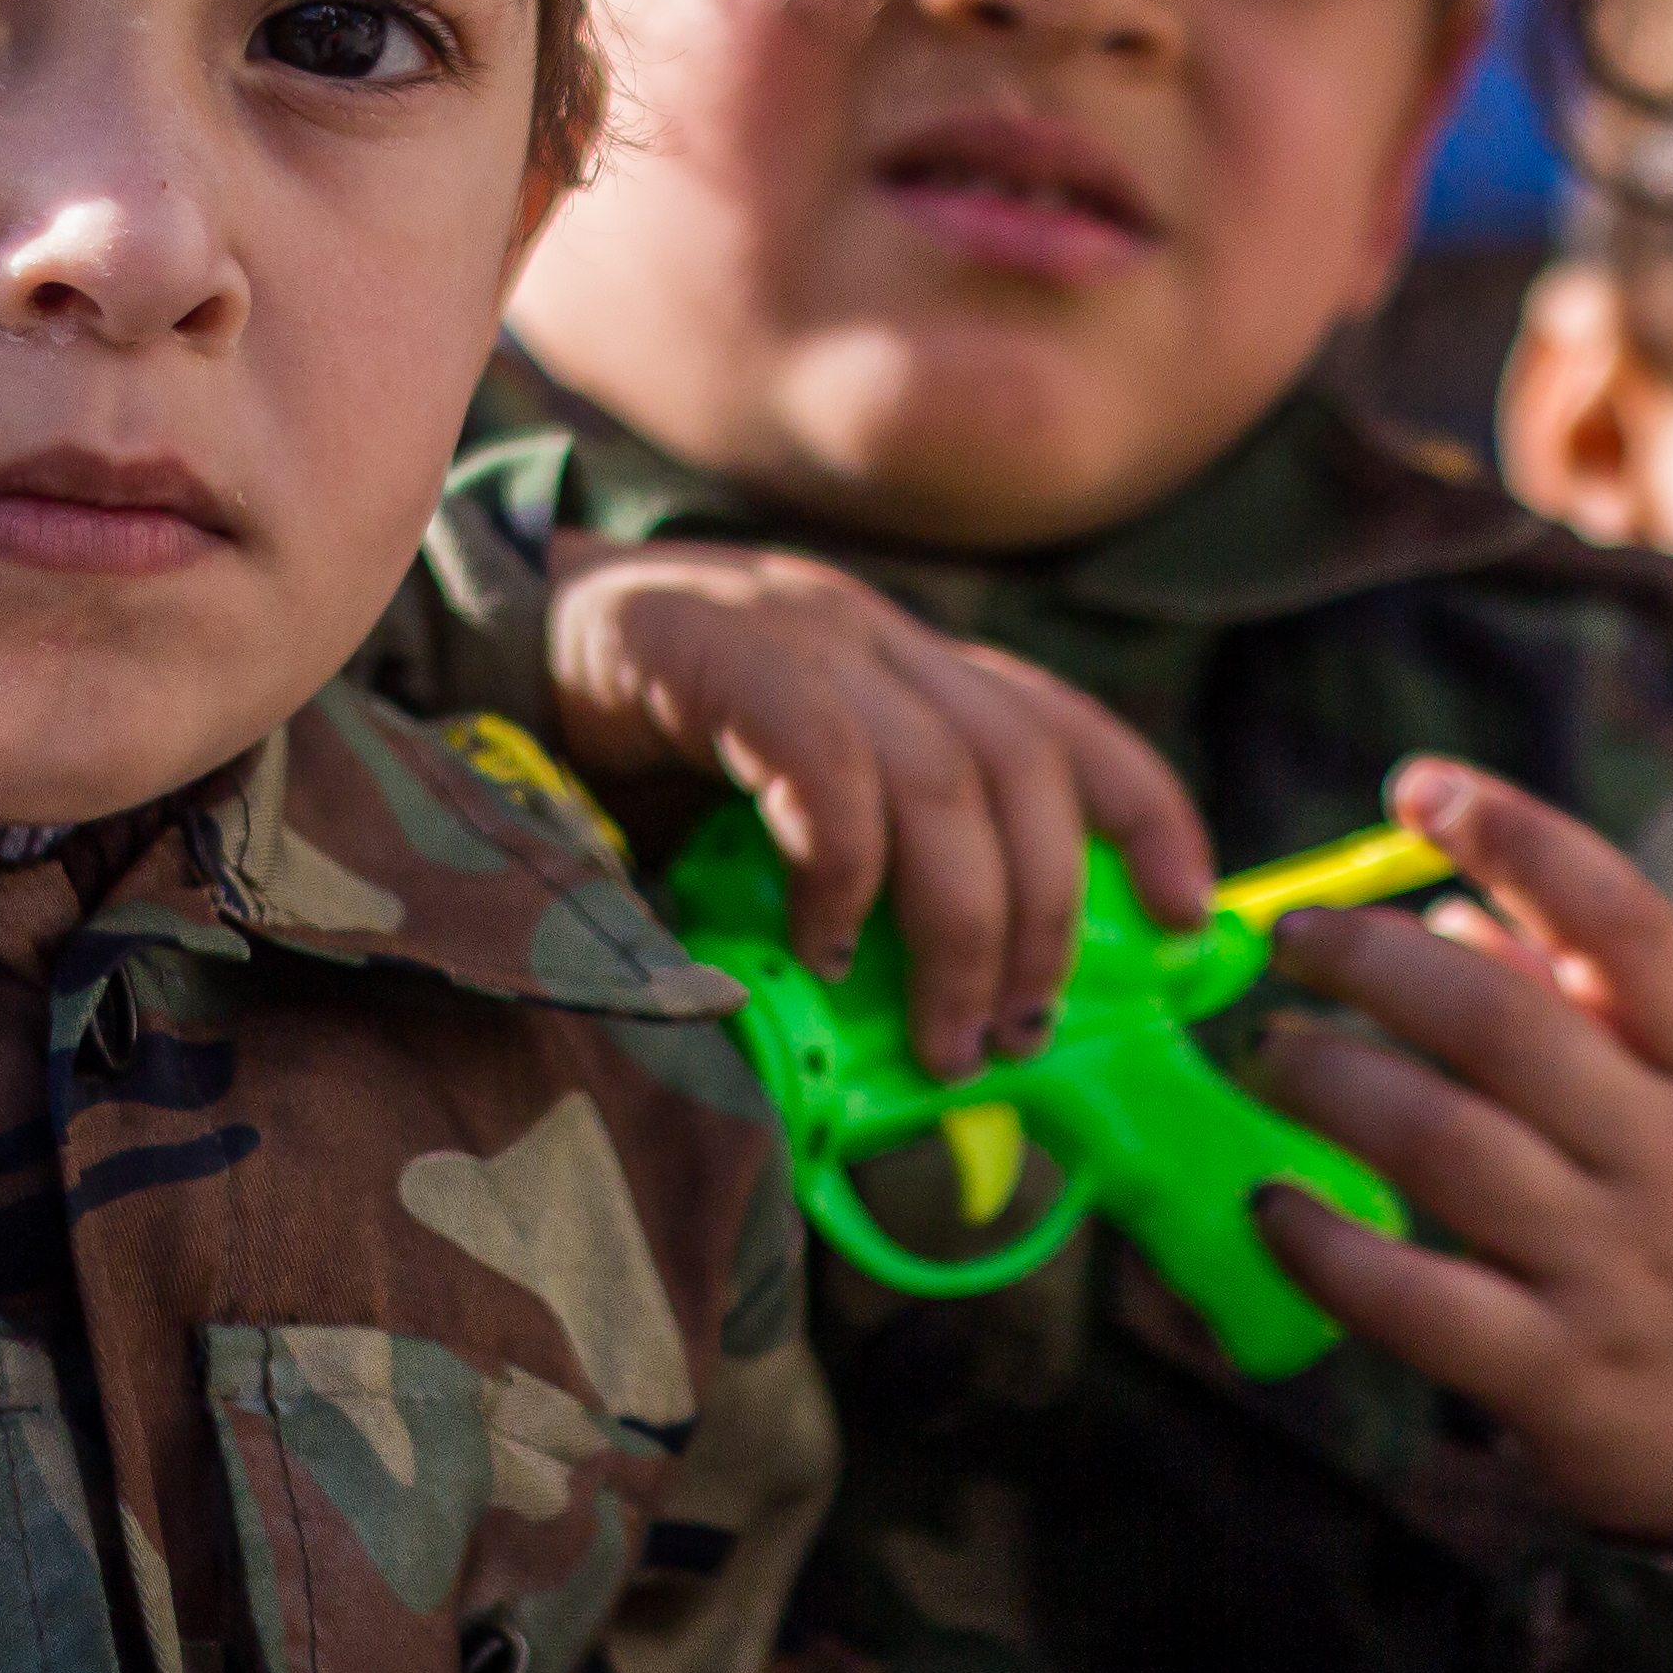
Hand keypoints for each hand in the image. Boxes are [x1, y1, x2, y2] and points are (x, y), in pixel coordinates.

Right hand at [545, 533, 1212, 1079]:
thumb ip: (858, 885)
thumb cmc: (633, 757)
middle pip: (1022, 765)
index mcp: (898, 660)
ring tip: (945, 1039)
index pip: (1062, 721)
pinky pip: (824, 763)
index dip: (1146, 815)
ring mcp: (794, 627)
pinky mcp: (706, 646)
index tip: (1192, 918)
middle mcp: (866, 630)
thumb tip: (944, 1045)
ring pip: (946, 774)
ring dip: (965, 927)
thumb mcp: (772, 811)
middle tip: (1021, 1036)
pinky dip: (845, 871)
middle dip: (1051, 915)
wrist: (480, 642)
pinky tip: (821, 949)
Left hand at [1250, 758, 1672, 1556]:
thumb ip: (1581, 999)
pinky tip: (1270, 1203)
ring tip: (1270, 1054)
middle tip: (1289, 936)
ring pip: (1447, 1148)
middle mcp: (1669, 1159)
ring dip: (1332, 1084)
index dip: (1522, 838)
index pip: (1627, 924)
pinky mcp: (1554, 1375)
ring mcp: (1613, 1270)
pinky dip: (1329, 1245)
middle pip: (1505, 1027)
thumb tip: (1438, 910)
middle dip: (1374, 962)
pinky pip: (1419, 1302)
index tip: (1420, 785)